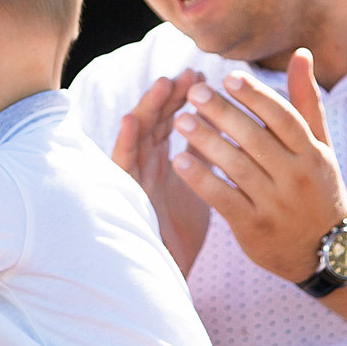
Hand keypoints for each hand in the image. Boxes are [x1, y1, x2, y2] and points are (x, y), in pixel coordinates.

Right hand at [111, 75, 213, 269]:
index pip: (174, 121)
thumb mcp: (198, 189)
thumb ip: (205, 161)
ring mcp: (135, 179)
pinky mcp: (125, 196)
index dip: (186, 97)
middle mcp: (148, 166)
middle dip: (172, 95)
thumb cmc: (181, 234)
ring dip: (149, 108)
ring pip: (139, 136)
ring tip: (163, 83)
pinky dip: (124, 141)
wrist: (167, 274)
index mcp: (166, 162)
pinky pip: (121, 165)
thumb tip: (224, 132)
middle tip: (190, 71)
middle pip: (157, 122)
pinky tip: (129, 119)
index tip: (205, 75)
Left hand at [169, 49, 346, 283]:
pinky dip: (202, 179)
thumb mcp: (320, 146)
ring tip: (179, 120)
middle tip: (194, 93)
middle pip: (256, 139)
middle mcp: (296, 177)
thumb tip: (301, 52)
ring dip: (207, 141)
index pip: (283, 118)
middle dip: (223, 114)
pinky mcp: (255, 227)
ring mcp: (276, 204)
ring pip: (237, 167)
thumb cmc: (316, 188)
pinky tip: (180, 160)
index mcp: (312, 153)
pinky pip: (224, 199)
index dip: (256, 97)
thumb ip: (306, 101)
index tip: (229, 78)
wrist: (326, 252)